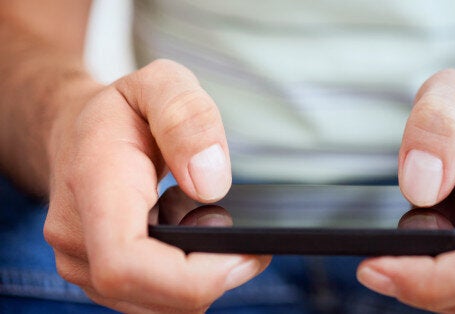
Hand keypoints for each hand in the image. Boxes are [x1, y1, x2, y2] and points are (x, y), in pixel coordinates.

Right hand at [44, 59, 269, 312]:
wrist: (78, 132)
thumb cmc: (125, 110)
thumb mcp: (162, 83)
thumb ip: (187, 117)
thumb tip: (210, 184)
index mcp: (92, 185)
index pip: (126, 263)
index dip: (191, 277)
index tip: (244, 257)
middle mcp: (75, 237)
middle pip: (153, 295)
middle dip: (212, 276)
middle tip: (244, 236)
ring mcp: (82, 264)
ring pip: (159, 304)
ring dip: (199, 275)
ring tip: (204, 220)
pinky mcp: (98, 278)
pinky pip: (154, 299)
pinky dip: (185, 278)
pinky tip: (188, 238)